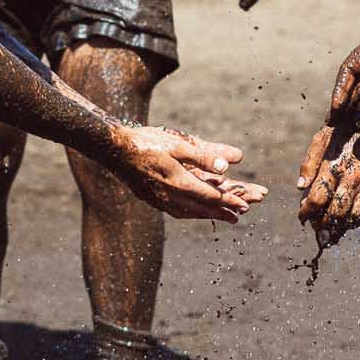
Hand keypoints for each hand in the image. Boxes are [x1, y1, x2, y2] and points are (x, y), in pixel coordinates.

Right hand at [119, 125, 265, 221]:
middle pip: (203, 208)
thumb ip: (203, 155)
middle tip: (240, 217)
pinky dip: (190, 213)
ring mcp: (159, 200)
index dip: (229, 202)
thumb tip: (228, 166)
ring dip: (207, 215)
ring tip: (222, 217)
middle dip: (223, 212)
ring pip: (189, 212)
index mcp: (179, 183)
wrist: (114, 150)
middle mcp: (170, 197)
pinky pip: (176, 211)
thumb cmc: (146, 143)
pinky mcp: (151, 199)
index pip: (211, 196)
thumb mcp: (177, 144)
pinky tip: (193, 211)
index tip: (245, 206)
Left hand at [295, 127, 359, 243]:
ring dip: (340, 227)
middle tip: (317, 227)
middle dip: (322, 225)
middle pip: (333, 214)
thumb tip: (299, 188)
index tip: (303, 218)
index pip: (315, 200)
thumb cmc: (346, 131)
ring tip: (332, 227)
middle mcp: (351, 179)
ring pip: (352, 218)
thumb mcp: (321, 139)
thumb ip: (308, 164)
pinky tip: (349, 219)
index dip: (307, 214)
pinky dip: (357, 221)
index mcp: (333, 167)